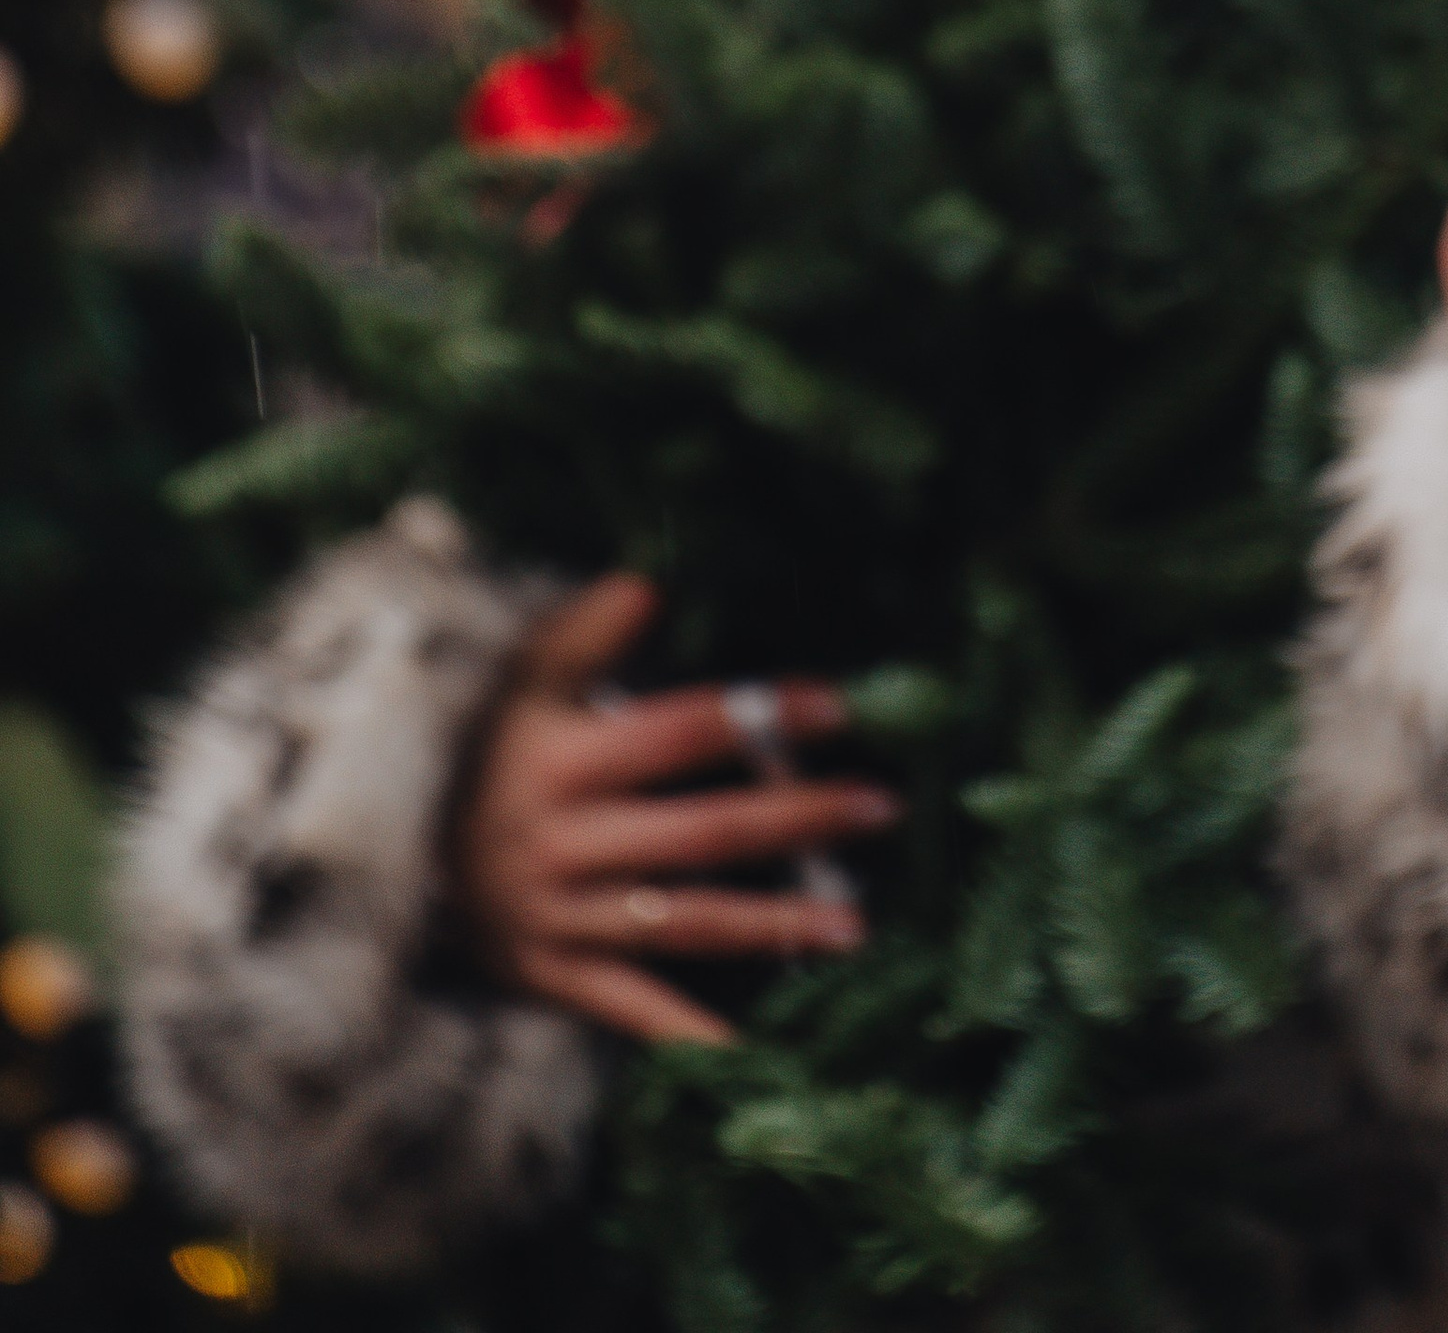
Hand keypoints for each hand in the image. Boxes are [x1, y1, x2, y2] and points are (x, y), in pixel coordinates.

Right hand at [453, 574, 900, 1042]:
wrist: (377, 859)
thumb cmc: (473, 754)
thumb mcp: (514, 685)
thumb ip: (580, 635)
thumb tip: (645, 584)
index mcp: (562, 763)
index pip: (681, 732)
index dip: (758, 715)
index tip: (837, 705)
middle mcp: (565, 844)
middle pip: (701, 831)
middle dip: (795, 817)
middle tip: (881, 804)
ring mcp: (560, 917)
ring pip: (683, 920)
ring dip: (772, 924)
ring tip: (854, 924)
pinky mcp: (552, 976)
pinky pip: (632, 1008)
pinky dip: (691, 1033)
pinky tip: (756, 1052)